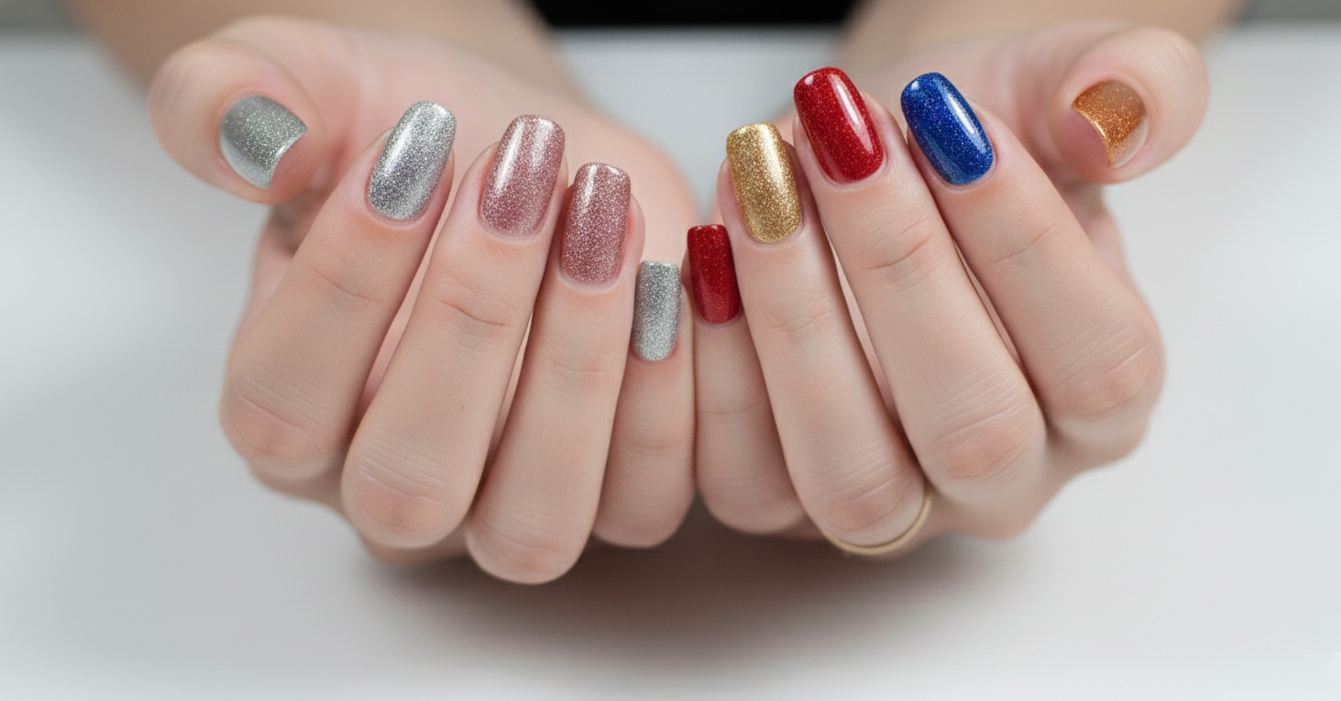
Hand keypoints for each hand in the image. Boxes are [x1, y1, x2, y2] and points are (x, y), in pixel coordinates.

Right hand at [149, 16, 699, 580]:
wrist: (536, 158)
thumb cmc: (420, 144)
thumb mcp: (312, 86)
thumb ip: (233, 100)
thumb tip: (248, 144)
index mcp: (288, 414)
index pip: (282, 406)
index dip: (344, 286)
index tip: (413, 152)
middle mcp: (389, 490)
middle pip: (408, 484)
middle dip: (471, 321)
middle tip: (521, 176)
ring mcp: (505, 510)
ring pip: (532, 524)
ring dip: (578, 368)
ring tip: (604, 214)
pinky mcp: (616, 498)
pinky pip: (645, 503)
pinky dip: (669, 395)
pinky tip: (669, 272)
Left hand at [690, 23, 1205, 548]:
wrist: (858, 164)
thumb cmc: (957, 147)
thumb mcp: (1051, 88)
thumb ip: (1128, 86)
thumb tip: (1125, 117)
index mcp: (1105, 401)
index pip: (1101, 364)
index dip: (1027, 244)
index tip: (952, 124)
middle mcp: (1005, 477)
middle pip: (973, 430)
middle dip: (899, 271)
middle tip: (843, 144)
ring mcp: (891, 501)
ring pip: (852, 476)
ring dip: (798, 322)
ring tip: (763, 184)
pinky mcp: (781, 497)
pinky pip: (743, 475)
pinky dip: (715, 366)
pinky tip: (705, 250)